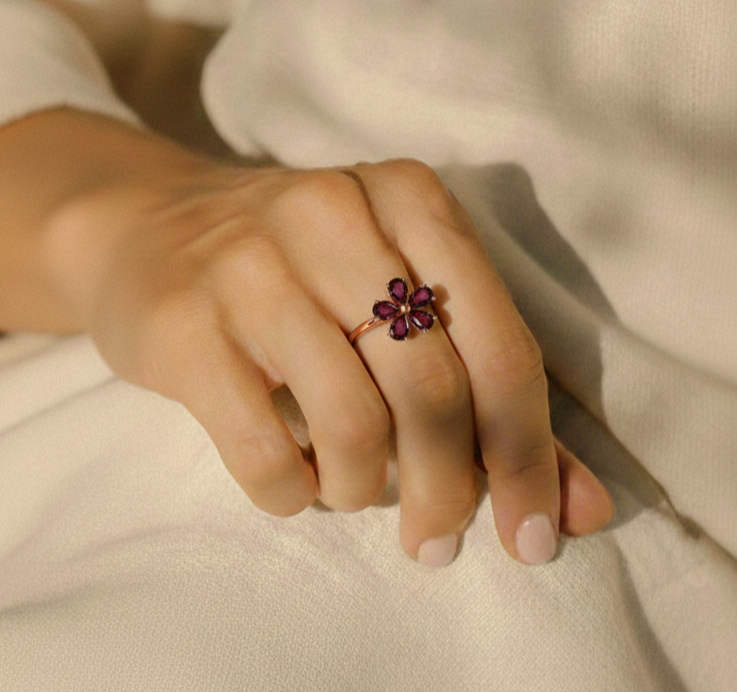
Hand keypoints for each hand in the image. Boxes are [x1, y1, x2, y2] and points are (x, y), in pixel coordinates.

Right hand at [35, 115, 612, 564]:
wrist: (153, 227)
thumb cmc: (306, 268)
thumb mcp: (402, 290)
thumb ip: (494, 392)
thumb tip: (583, 509)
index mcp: (411, 198)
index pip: (501, 344)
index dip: (529, 453)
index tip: (536, 533)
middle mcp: (334, 214)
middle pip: (433, 387)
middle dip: (451, 489)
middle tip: (440, 539)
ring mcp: (251, 265)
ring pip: (353, 424)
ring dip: (366, 487)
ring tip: (354, 485)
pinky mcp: (183, 323)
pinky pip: (264, 452)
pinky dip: (295, 492)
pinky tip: (297, 477)